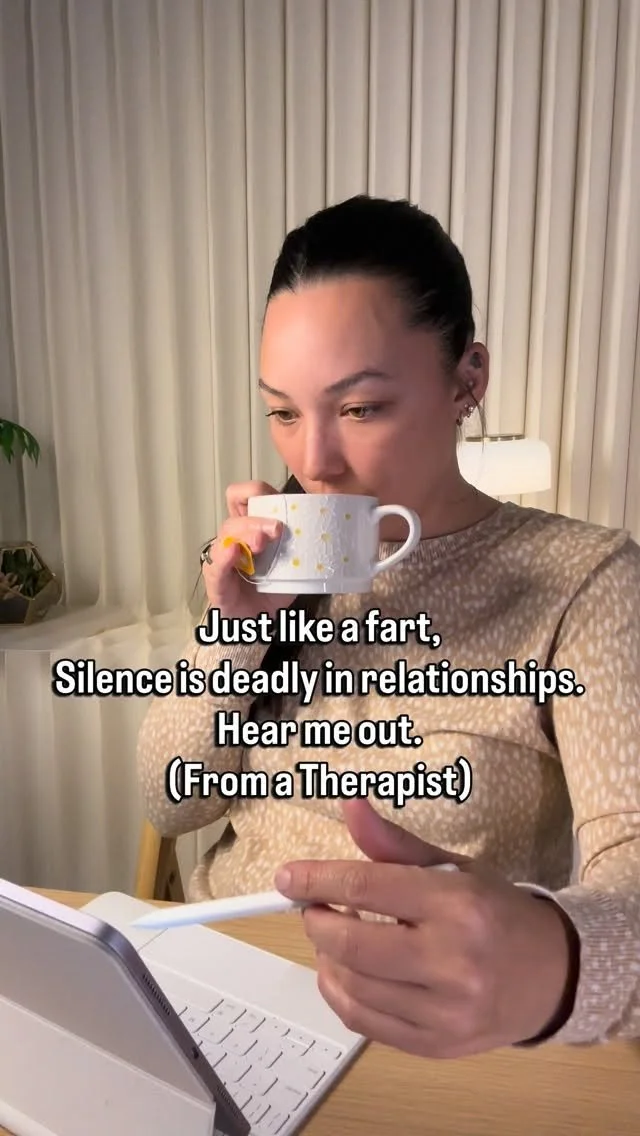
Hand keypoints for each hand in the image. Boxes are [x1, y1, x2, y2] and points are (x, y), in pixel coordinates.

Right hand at [202, 481, 297, 620]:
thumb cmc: (272, 589)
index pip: (246, 495)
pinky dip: (225, 555)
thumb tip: (329, 529)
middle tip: (277, 530)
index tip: (281, 504)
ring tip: (261, 543)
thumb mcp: (292, 565)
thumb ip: (302, 547)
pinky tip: (234, 552)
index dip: (257, 491)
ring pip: (228, 531)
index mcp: (252, 526)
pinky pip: (216, 563)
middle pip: (239, 510)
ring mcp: (222, 555)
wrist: (257, 620)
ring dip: (247, 531)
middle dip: (260, 517)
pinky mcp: (215, 578)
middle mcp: (235, 535)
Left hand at [274, 800, 577, 1057]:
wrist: (551, 975)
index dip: (318, 880)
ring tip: (334, 937)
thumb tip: (349, 807)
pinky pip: (365, 1023)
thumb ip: (394, 843)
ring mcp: (445, 1011)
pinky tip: (342, 971)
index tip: (288, 878)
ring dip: (327, 958)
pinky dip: (340, 994)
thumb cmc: (495, 912)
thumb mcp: (451, 867)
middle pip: (353, 944)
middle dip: (318, 922)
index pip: (369, 888)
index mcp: (458, 905)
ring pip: (353, 987)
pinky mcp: (437, 1045)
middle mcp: (453, 961)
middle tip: (314, 908)